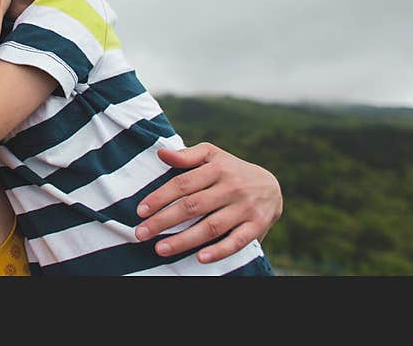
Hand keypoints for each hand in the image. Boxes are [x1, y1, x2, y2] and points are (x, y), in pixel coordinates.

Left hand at [134, 142, 282, 263]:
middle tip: (141, 233)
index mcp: (217, 168)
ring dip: (184, 240)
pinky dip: (219, 251)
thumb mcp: (211, 155)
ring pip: (211, 226)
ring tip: (160, 248)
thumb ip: (186, 156)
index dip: (160, 197)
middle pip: (192, 206)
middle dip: (164, 221)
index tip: (140, 211)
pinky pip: (236, 242)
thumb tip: (161, 153)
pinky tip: (200, 258)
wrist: (272, 186)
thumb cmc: (230, 169)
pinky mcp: (256, 226)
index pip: (183, 183)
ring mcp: (244, 208)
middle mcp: (231, 188)